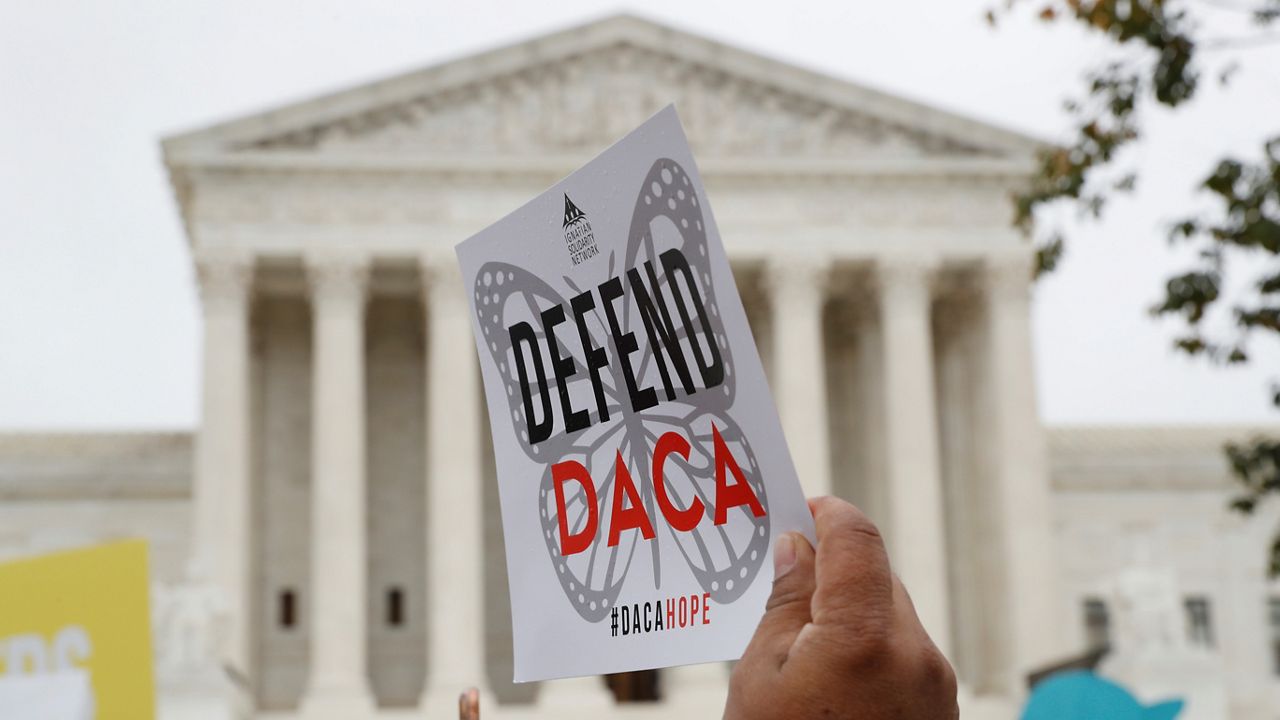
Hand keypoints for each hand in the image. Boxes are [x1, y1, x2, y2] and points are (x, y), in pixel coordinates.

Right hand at [724, 496, 957, 718]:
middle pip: (875, 577)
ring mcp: (934, 685)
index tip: (800, 512)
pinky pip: (904, 655)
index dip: (826, 514)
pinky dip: (872, 651)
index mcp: (863, 637)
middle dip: (832, 572)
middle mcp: (914, 655)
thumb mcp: (760, 676)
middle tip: (786, 585)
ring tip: (805, 649)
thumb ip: (784, 602)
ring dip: (853, 614)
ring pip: (890, 615)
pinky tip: (834, 678)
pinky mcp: (940, 707)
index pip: (855, 538)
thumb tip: (798, 547)